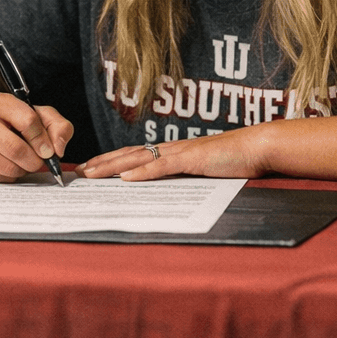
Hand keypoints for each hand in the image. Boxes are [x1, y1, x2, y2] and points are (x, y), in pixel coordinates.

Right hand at [0, 92, 72, 181]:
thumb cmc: (12, 124)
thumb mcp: (38, 116)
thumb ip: (58, 126)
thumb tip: (58, 148)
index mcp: (1, 102)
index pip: (28, 121)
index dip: (42, 140)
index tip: (48, 151)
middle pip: (16, 149)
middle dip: (33, 161)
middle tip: (37, 162)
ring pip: (6, 167)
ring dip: (22, 170)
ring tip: (22, 163)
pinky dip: (8, 177)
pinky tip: (7, 166)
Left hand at [79, 125, 269, 180]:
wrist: (257, 147)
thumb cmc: (234, 160)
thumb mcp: (202, 171)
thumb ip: (183, 177)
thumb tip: (166, 189)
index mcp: (173, 151)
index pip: (135, 155)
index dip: (111, 161)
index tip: (91, 168)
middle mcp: (172, 148)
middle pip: (129, 155)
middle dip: (102, 163)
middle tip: (79, 172)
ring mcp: (180, 152)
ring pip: (139, 159)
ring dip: (113, 167)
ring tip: (92, 174)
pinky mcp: (192, 159)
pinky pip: (162, 167)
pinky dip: (142, 173)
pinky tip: (126, 179)